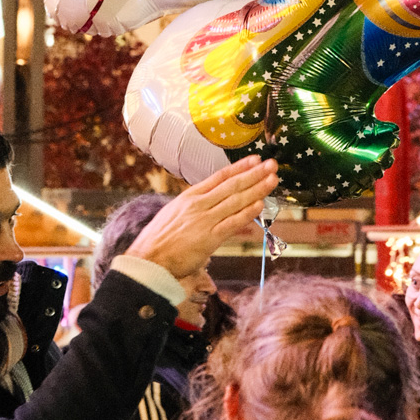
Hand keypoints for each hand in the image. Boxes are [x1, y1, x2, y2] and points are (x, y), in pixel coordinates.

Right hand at [127, 156, 278, 278]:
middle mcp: (198, 205)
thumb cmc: (159, 240)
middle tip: (271, 164)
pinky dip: (247, 213)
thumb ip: (195, 209)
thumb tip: (212, 206)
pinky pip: (231, 223)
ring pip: (235, 201)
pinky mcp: (208, 238)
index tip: (255, 159)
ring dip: (256, 189)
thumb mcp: (175, 214)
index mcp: (189, 197)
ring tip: (272, 179)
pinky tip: (260, 204)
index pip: (219, 177)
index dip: (239, 167)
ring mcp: (204, 220)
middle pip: (232, 186)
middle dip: (254, 174)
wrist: (147, 260)